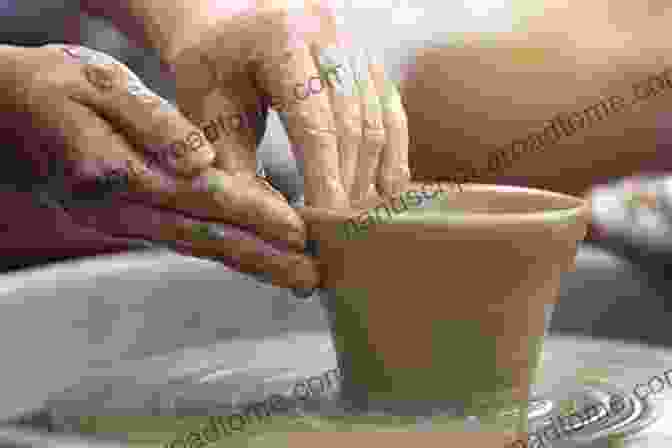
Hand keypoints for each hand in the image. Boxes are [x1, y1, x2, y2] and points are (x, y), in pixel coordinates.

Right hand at [0, 44, 317, 289]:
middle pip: (206, 237)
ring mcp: (123, 223)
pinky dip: (226, 251)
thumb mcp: (96, 84)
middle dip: (264, 259)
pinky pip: (185, 240)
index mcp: (119, 170)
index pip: (202, 195)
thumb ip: (150, 121)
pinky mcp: (128, 223)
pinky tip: (258, 258)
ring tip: (298, 278)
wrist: (5, 117)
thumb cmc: (54, 89)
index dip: (253, 213)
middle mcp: (123, 209)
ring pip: (198, 246)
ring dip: (251, 264)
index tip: (298, 231)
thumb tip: (200, 158)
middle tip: (313, 278)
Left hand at [164, 0, 410, 208]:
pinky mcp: (367, 58)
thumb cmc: (211, 69)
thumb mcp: (209, 113)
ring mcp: (353, 41)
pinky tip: (388, 188)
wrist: (226, 23)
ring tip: (360, 216)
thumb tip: (277, 225)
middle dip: (349, 181)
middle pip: (352, 122)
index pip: (313, 122)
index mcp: (279, 38)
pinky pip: (391, 109)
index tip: (325, 220)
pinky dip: (393, 151)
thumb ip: (236, 167)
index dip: (324, 177)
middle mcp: (327, 30)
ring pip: (378, 117)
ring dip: (372, 172)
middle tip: (343, 228)